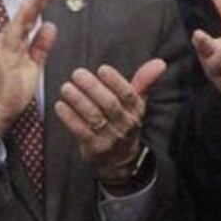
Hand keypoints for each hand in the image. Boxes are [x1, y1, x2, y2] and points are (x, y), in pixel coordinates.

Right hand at [0, 0, 59, 142]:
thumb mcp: (33, 65)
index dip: (41, 1)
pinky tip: (32, 6)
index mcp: (15, 40)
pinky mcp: (5, 53)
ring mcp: (5, 45)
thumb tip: (51, 27)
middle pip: (26, 13)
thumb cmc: (12, 90)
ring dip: (33, 2)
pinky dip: (23, 18)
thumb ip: (41, 46)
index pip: (30, 17)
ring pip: (21, 18)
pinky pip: (16, 33)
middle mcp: (8, 39)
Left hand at [55, 59, 165, 182]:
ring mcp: (110, 138)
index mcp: (136, 110)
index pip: (128, 94)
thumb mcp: (137, 102)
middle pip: (110, 105)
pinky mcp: (95, 149)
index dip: (115, 81)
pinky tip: (60, 106)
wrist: (120, 158)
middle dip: (93, 88)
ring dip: (78, 101)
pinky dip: (69, 118)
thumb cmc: (124, 121)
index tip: (102, 69)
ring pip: (94, 117)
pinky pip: (81, 132)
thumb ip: (144, 80)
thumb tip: (160, 62)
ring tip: (66, 88)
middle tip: (77, 74)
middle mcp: (125, 125)